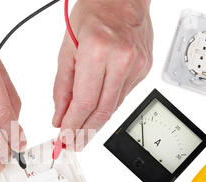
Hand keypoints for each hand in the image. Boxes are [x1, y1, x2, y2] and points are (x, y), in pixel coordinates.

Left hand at [53, 0, 152, 149]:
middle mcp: (121, 59)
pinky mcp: (145, 69)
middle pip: (102, 110)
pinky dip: (108, 106)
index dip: (73, 126)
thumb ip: (63, 87)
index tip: (64, 138)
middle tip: (74, 143)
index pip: (84, 102)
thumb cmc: (93, 14)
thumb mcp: (67, 48)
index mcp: (97, 51)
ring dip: (96, 123)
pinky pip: (123, 96)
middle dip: (85, 132)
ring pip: (114, 107)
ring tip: (83, 133)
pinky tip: (98, 111)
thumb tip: (60, 116)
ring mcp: (137, 65)